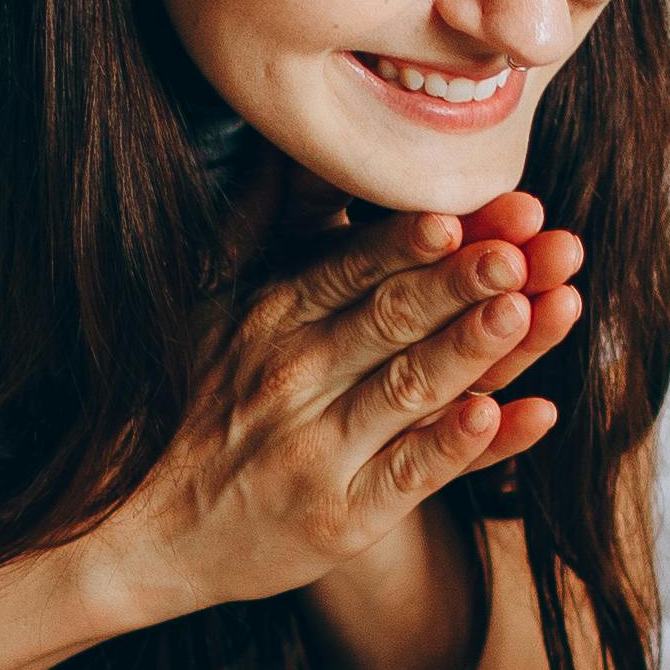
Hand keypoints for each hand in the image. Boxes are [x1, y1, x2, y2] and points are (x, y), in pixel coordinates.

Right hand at [83, 186, 584, 625]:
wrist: (138, 533)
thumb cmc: (191, 403)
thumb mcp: (208, 301)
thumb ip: (256, 220)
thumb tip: (284, 135)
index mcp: (270, 316)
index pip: (348, 267)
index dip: (406, 240)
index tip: (459, 210)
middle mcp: (294, 376)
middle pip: (391, 319)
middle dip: (462, 281)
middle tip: (526, 246)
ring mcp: (320, 449)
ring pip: (410, 388)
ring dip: (474, 349)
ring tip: (531, 309)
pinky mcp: (344, 516)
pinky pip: (416, 474)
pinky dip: (468, 446)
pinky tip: (518, 415)